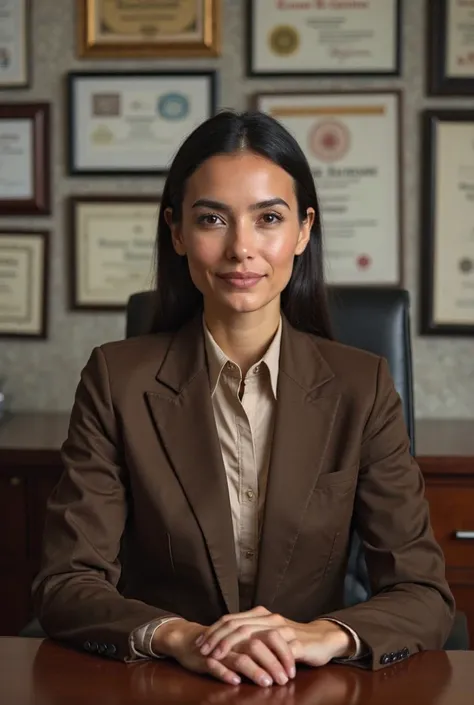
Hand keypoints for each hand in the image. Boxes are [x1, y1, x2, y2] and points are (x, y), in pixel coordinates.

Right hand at [153, 616, 291, 687]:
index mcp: (248, 629)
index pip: (271, 637)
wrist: (190, 640)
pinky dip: (226, 673)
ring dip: (254, 670)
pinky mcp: (206, 658)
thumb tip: (289, 660)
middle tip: (285, 679)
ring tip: (267, 682)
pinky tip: (236, 681)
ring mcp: (220, 648)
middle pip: (258, 645)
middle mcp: (235, 636)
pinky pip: (216, 666)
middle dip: (273, 664)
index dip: (284, 653)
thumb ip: (264, 648)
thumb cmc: (224, 645)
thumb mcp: (245, 643)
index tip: (293, 670)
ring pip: (239, 656)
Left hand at [195, 606, 353, 668]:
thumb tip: (226, 642)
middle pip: (239, 626)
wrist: (323, 639)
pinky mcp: (296, 644)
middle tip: (205, 652)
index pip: (232, 619)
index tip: (200, 643)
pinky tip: (252, 668)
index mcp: (261, 616)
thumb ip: (251, 634)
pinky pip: (277, 651)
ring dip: (235, 648)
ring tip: (222, 659)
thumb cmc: (293, 640)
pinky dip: (264, 660)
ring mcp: (283, 630)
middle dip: (219, 639)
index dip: (214, 630)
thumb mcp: (268, 634)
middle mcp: (270, 619)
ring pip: (254, 636)